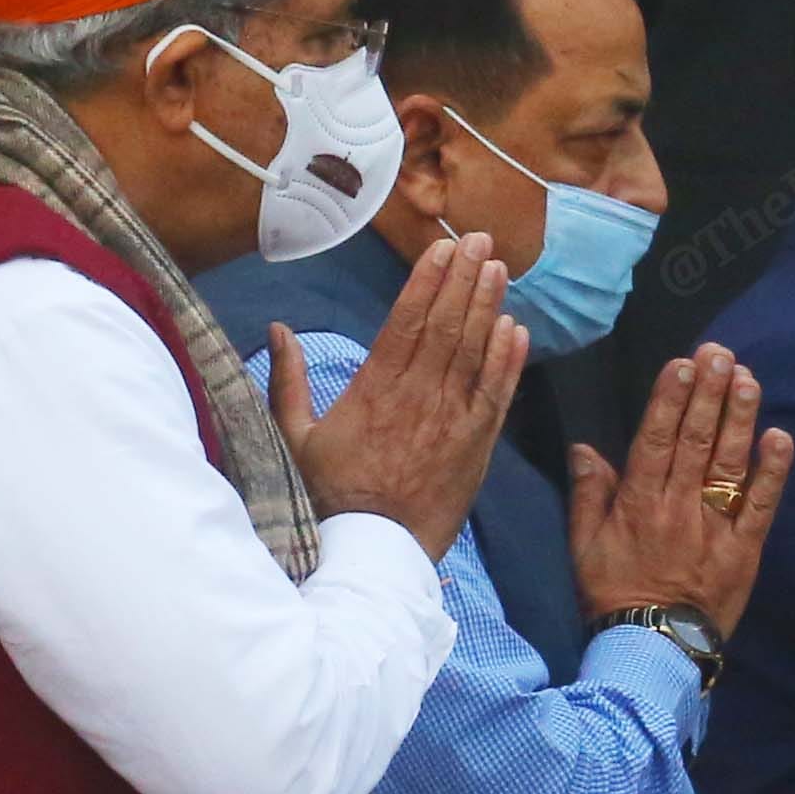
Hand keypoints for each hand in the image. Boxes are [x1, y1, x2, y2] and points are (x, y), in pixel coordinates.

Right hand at [266, 233, 529, 559]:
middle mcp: (417, 398)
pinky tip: (516, 329)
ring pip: (475, 352)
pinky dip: (508, 360)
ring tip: (499, 270)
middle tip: (480, 241)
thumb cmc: (330, 495)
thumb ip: (287, 380)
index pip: (406, 322)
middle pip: (447, 327)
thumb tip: (278, 329)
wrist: (373, 552)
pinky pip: (496, 394)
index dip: (427, 282)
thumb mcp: (294, 437)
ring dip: (489, 307)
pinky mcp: (476, 445)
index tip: (442, 250)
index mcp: (374, 390)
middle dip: (464, 279)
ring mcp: (451, 421)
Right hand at [567, 342, 794, 637]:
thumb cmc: (613, 595)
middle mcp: (677, 508)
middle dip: (708, 394)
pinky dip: (771, 472)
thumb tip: (584, 448)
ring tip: (747, 378)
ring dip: (739, 418)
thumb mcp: (584, 546)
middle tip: (720, 354)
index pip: (656, 440)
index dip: (670, 399)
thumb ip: (587, 494)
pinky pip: (760, 506)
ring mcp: (714, 527)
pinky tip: (779, 437)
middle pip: (695, 441)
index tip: (682, 364)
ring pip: (728, 464)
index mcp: (638, 504)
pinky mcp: (744, 549)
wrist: (652, 650)